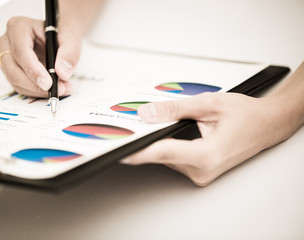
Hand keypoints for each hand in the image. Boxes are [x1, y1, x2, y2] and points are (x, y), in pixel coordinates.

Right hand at [0, 16, 80, 96]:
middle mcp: (6, 42)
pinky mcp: (10, 71)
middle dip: (37, 85)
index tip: (48, 83)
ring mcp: (6, 57)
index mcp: (18, 27)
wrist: (58, 36)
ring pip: (16, 82)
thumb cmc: (60, 33)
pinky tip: (53, 88)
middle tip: (59, 89)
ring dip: (38, 90)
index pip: (21, 52)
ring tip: (61, 88)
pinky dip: (37, 91)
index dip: (34, 71)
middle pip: (14, 71)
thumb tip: (62, 72)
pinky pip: (20, 87)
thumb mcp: (71, 38)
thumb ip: (69, 53)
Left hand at [121, 92, 293, 185]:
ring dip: (159, 141)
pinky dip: (168, 145)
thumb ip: (175, 109)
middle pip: (162, 154)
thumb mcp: (208, 104)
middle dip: (147, 139)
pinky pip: (175, 158)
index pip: (163, 152)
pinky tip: (168, 132)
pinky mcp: (200, 170)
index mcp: (207, 155)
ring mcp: (201, 173)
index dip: (139, 151)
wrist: (266, 124)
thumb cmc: (245, 115)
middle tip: (132, 123)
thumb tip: (148, 114)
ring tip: (156, 122)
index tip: (119, 150)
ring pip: (167, 157)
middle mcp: (202, 169)